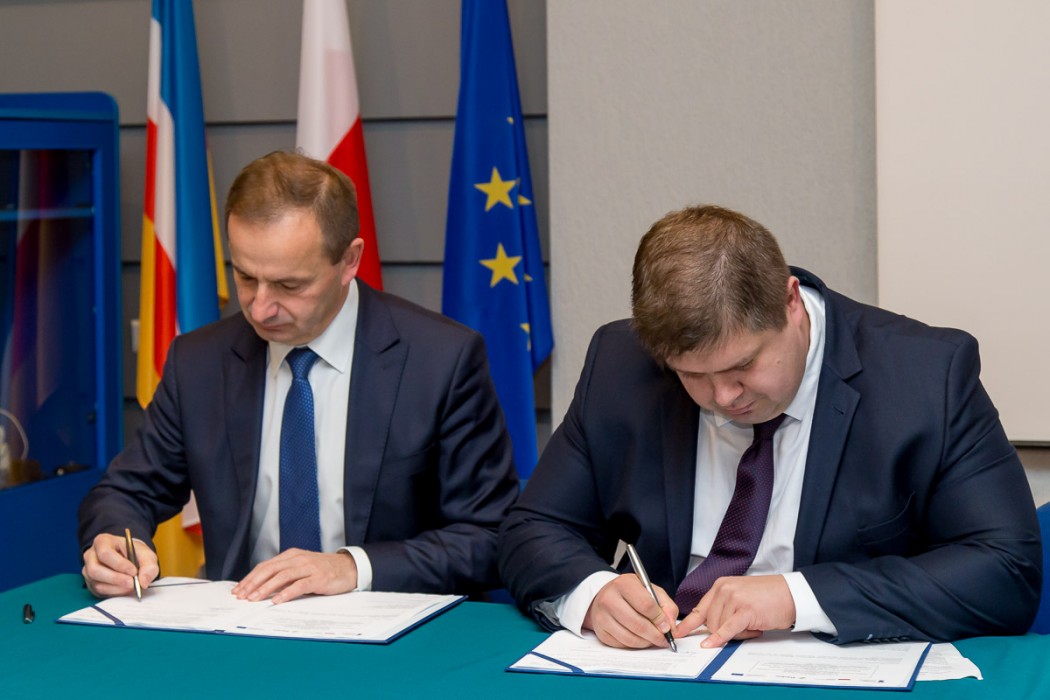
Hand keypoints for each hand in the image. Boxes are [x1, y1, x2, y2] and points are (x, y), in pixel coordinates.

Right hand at [82, 532, 158, 597]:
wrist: (130, 559)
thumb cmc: (135, 554)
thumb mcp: (146, 555)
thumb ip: (149, 566)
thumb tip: (143, 582)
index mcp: (102, 542)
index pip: (105, 554)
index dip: (119, 564)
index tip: (134, 571)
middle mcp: (91, 556)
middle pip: (95, 570)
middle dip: (116, 579)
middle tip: (132, 583)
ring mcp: (88, 570)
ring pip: (97, 583)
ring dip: (116, 587)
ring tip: (131, 586)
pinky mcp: (91, 583)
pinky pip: (99, 591)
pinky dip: (114, 592)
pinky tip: (125, 589)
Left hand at [231, 549, 358, 603]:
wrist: (349, 568)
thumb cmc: (323, 570)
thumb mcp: (301, 568)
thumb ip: (285, 575)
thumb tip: (261, 588)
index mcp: (291, 555)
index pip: (265, 566)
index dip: (250, 578)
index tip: (238, 590)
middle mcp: (298, 559)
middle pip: (270, 570)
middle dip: (253, 583)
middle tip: (242, 596)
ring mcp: (309, 567)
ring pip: (282, 576)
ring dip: (266, 588)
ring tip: (254, 599)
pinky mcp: (319, 577)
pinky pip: (300, 585)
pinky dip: (286, 593)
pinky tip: (277, 600)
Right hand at [582, 573, 677, 648]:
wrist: (606, 597)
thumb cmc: (631, 593)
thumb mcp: (650, 591)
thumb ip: (666, 606)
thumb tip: (671, 626)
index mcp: (624, 584)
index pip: (646, 605)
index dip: (659, 619)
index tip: (667, 626)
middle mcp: (609, 599)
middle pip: (638, 624)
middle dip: (656, 635)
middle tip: (664, 639)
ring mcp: (602, 617)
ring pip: (630, 638)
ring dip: (647, 642)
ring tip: (653, 639)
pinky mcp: (601, 632)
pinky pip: (623, 645)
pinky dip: (635, 645)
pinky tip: (640, 639)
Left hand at [675, 574, 794, 647]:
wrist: (791, 594)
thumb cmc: (768, 597)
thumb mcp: (740, 596)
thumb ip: (723, 607)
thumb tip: (709, 626)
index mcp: (721, 585)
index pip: (700, 608)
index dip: (689, 623)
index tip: (679, 632)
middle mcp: (724, 589)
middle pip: (709, 621)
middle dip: (723, 631)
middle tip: (744, 627)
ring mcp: (734, 599)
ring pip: (720, 627)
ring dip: (736, 633)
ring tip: (753, 624)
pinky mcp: (745, 611)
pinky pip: (727, 629)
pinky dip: (719, 638)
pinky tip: (712, 644)